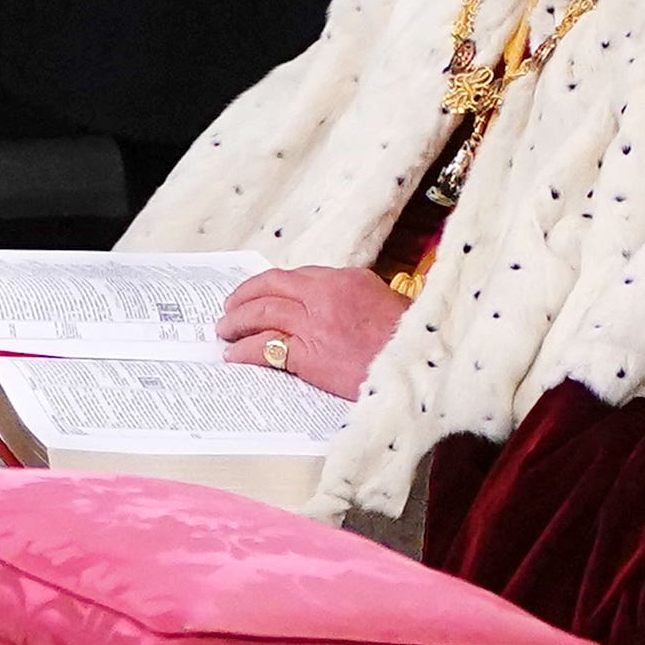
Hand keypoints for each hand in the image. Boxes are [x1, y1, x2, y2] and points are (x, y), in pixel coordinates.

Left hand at [216, 265, 405, 399]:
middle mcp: (326, 295)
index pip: (297, 276)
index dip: (272, 285)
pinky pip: (265, 347)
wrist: (420, 369)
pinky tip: (234, 355)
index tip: (261, 293)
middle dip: (245, 296)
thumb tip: (334, 306)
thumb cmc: (411, 342)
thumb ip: (355, 298)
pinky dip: (244, 349)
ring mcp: (315, 324)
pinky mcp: (308, 355)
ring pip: (262, 312)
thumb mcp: (387, 303)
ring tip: (225, 330)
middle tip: (230, 307)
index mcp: (346, 279)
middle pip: (271, 286)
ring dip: (237, 321)